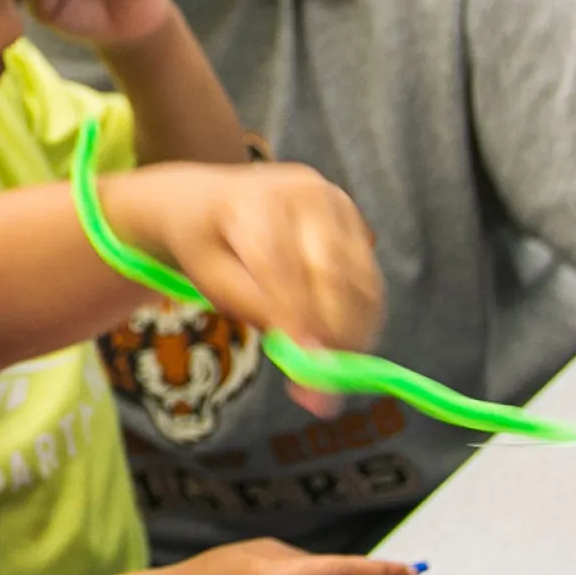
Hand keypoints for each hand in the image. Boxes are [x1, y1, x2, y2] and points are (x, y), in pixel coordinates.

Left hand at [102, 162, 377, 417]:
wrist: (207, 199)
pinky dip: (364, 314)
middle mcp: (299, 192)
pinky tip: (346, 341)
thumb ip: (258, 316)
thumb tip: (310, 371)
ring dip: (355, 330)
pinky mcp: (352, 214)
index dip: (297, 317)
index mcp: (251, 202)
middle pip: (330, 269)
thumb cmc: (208, 247)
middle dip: (336, 332)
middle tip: (330, 382)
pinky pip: (368, 273)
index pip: (278, 264)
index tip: (309, 367)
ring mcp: (332, 199)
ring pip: (359, 276)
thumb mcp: (214, 282)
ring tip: (336, 369)